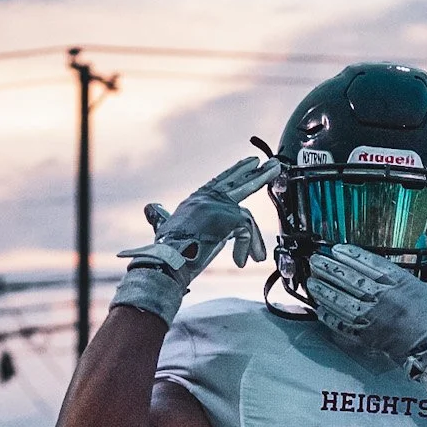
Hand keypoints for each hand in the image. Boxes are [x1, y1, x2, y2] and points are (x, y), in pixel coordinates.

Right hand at [117, 157, 278, 283]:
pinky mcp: (227, 217)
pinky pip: (247, 232)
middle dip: (259, 175)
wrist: (168, 259)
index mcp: (197, 199)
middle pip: (238, 182)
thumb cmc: (168, 250)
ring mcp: (217, 205)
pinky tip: (240, 262)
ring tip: (259, 256)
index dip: (236, 172)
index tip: (251, 163)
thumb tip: (151, 207)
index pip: (220, 181)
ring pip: (247, 216)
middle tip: (275, 165)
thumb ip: (161, 215)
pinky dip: (245, 249)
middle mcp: (207, 198)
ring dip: (255, 240)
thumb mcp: (166, 228)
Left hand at [306, 240, 426, 378]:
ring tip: (312, 281)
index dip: (351, 255)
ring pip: (343, 300)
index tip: (337, 249)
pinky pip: (344, 326)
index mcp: (401, 282)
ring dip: (325, 291)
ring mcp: (374, 318)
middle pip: (351, 279)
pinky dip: (331, 318)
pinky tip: (320, 310)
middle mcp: (384, 297)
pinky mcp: (369, 337)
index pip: (370, 263)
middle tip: (316, 261)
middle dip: (331, 269)